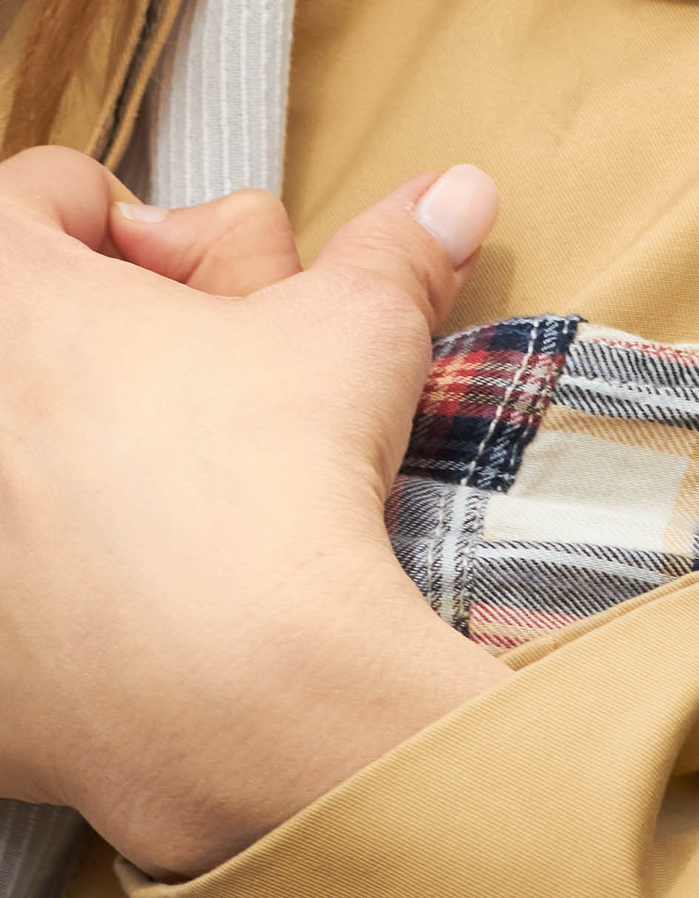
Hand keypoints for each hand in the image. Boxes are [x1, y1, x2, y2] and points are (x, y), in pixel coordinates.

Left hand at [0, 149, 507, 876]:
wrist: (246, 701)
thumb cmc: (274, 491)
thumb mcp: (356, 335)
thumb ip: (395, 250)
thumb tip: (455, 195)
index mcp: (12, 301)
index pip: (38, 196)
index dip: (130, 221)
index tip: (187, 277)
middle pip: (25, 330)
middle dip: (112, 339)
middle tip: (200, 378)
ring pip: (18, 461)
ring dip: (80, 459)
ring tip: (178, 493)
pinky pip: (14, 593)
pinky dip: (61, 585)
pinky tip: (141, 598)